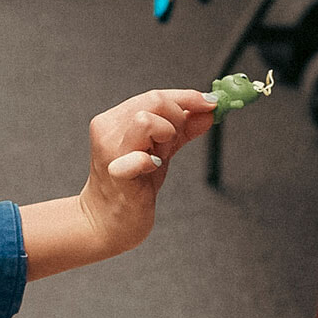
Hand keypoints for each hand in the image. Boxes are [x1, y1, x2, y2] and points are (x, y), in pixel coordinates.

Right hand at [80, 87, 216, 253]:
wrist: (107, 221)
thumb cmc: (130, 186)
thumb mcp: (160, 151)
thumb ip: (183, 130)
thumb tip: (207, 111)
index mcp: (116, 120)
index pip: (155, 95)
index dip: (187, 97)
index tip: (210, 102)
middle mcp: (109, 130)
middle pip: (153, 101)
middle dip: (177, 119)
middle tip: (174, 142)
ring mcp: (111, 152)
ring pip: (145, 120)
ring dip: (164, 136)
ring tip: (158, 157)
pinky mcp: (117, 175)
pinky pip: (137, 158)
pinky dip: (150, 160)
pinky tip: (152, 168)